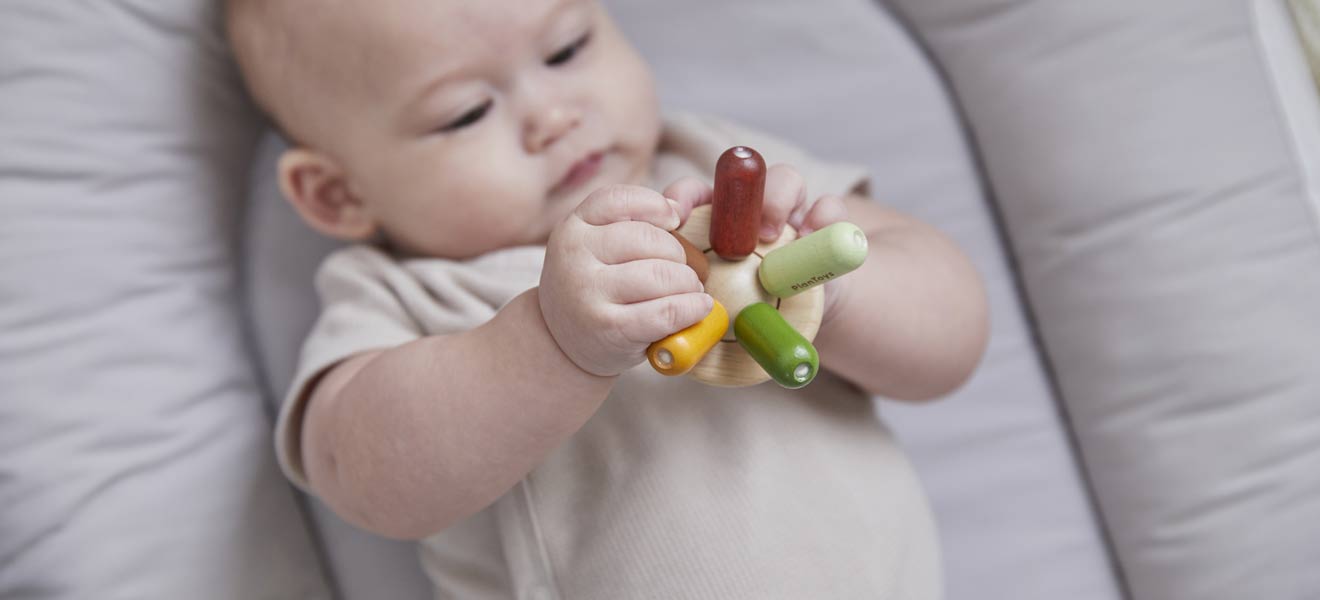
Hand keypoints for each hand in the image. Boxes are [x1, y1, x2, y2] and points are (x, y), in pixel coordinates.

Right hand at [540, 185, 714, 376]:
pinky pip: (666, 311)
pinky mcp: (609, 329)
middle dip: (680, 255)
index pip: (620, 200)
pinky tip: (698, 307)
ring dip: (689, 283)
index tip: (674, 220)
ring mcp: (588, 293)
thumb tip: (692, 198)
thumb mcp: (608, 244)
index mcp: (575, 227)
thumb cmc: (599, 286)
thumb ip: (649, 213)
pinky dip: (692, 308)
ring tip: (689, 291)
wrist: (562, 343)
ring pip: (661, 275)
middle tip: (685, 271)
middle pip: (648, 239)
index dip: (656, 206)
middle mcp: (574, 255)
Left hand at [662, 164, 853, 318]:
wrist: (794, 321)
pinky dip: (825, 215)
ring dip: (780, 199)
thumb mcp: (715, 321)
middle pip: (743, 180)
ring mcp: (788, 215)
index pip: (693, 195)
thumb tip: (670, 350)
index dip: (683, 196)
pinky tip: (816, 233)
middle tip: (741, 229)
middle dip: (742, 192)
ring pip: (785, 181)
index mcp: (713, 228)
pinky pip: (830, 207)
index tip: (678, 216)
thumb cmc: (744, 318)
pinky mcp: (824, 226)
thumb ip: (696, 323)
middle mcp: (749, 213)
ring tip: (774, 235)